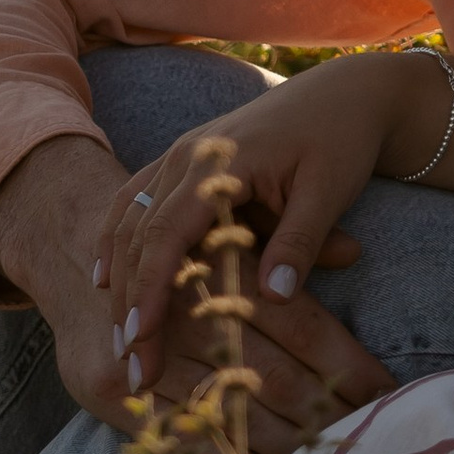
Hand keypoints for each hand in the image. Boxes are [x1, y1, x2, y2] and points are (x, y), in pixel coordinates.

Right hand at [89, 61, 411, 453]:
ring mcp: (180, 154)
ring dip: (118, 276)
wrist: (346, 93)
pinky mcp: (183, 159)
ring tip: (119, 335)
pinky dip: (116, 240)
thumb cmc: (341, 141)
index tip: (141, 339)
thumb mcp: (329, 190)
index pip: (169, 233)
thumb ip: (300, 241)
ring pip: (129, 219)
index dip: (151, 288)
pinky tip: (106, 279)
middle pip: (139, 233)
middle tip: (129, 361)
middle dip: (129, 300)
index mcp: (220, 161)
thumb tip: (276, 298)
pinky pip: (135, 201)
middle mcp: (188, 155)